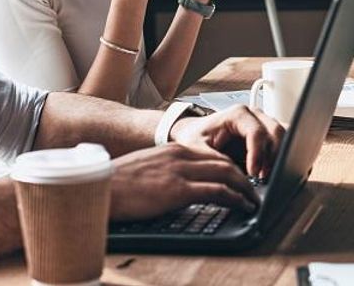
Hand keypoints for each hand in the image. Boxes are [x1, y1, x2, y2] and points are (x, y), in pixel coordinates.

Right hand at [108, 144, 259, 220]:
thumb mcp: (146, 168)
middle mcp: (180, 155)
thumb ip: (166, 170)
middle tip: (253, 189)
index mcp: (172, 149)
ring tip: (253, 199)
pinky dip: (236, 198)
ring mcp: (180, 171)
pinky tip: (243, 205)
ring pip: (227, 173)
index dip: (230, 166)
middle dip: (243, 176)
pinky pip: (218, 191)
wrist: (100, 188)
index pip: (212, 154)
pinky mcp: (179, 189)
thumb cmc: (117, 184)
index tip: (238, 178)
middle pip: (224, 161)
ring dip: (245, 188)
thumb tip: (176, 184)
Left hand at [171, 105, 284, 178]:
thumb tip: (233, 176)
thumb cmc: (195, 137)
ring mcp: (263, 122)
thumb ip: (216, 160)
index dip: (258, 155)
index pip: (257, 133)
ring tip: (264, 176)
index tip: (254, 174)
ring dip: (277, 157)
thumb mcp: (198, 149)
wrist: (194, 133)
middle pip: (276, 132)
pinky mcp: (267, 133)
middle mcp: (254, 115)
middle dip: (273, 157)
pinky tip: (267, 170)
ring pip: (283, 136)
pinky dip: (279, 156)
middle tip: (262, 178)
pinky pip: (282, 141)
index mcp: (237, 114)